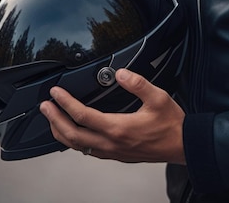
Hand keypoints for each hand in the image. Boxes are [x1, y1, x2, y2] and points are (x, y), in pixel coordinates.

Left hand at [39, 68, 185, 164]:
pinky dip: (75, 142)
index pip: (82, 115)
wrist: (183, 145)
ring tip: (53, 120)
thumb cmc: (172, 124)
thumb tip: (120, 73)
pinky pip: (89, 151)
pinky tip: (75, 135)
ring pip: (78, 146)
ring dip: (61, 132)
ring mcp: (113, 152)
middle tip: (45, 107)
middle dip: (54, 120)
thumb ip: (137, 83)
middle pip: (72, 135)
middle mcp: (112, 143)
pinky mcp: (117, 155)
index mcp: (118, 128)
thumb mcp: (158, 97)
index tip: (56, 93)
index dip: (65, 103)